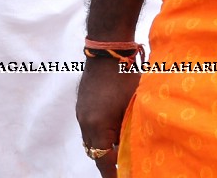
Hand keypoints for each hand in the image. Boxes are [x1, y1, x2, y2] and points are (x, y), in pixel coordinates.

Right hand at [74, 57, 137, 175]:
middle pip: (95, 153)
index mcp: (97, 125)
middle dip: (109, 163)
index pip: (104, 160)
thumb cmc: (125, 77)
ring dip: (104, 147)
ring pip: (91, 140)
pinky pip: (89, 128)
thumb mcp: (133, 106)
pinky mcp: (82, 105)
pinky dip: (100, 134)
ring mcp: (81, 112)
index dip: (113, 174)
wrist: (106, 50)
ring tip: (122, 151)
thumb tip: (135, 147)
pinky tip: (115, 129)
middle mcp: (85, 121)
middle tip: (125, 169)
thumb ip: (130, 129)